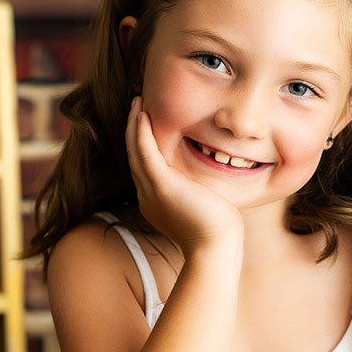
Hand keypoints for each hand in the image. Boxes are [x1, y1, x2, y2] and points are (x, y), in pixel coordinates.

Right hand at [125, 96, 243, 259]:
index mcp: (155, 202)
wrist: (215, 248)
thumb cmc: (217, 232)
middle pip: (134, 156)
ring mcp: (151, 191)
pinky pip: (144, 152)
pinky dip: (140, 132)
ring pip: (135, 151)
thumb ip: (197, 193)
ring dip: (134, 125)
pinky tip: (141, 114)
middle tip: (136, 106)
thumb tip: (207, 183)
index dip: (142, 144)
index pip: (145, 167)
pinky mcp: (161, 185)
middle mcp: (147, 196)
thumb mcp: (203, 207)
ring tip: (136, 103)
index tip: (147, 124)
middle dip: (134, 131)